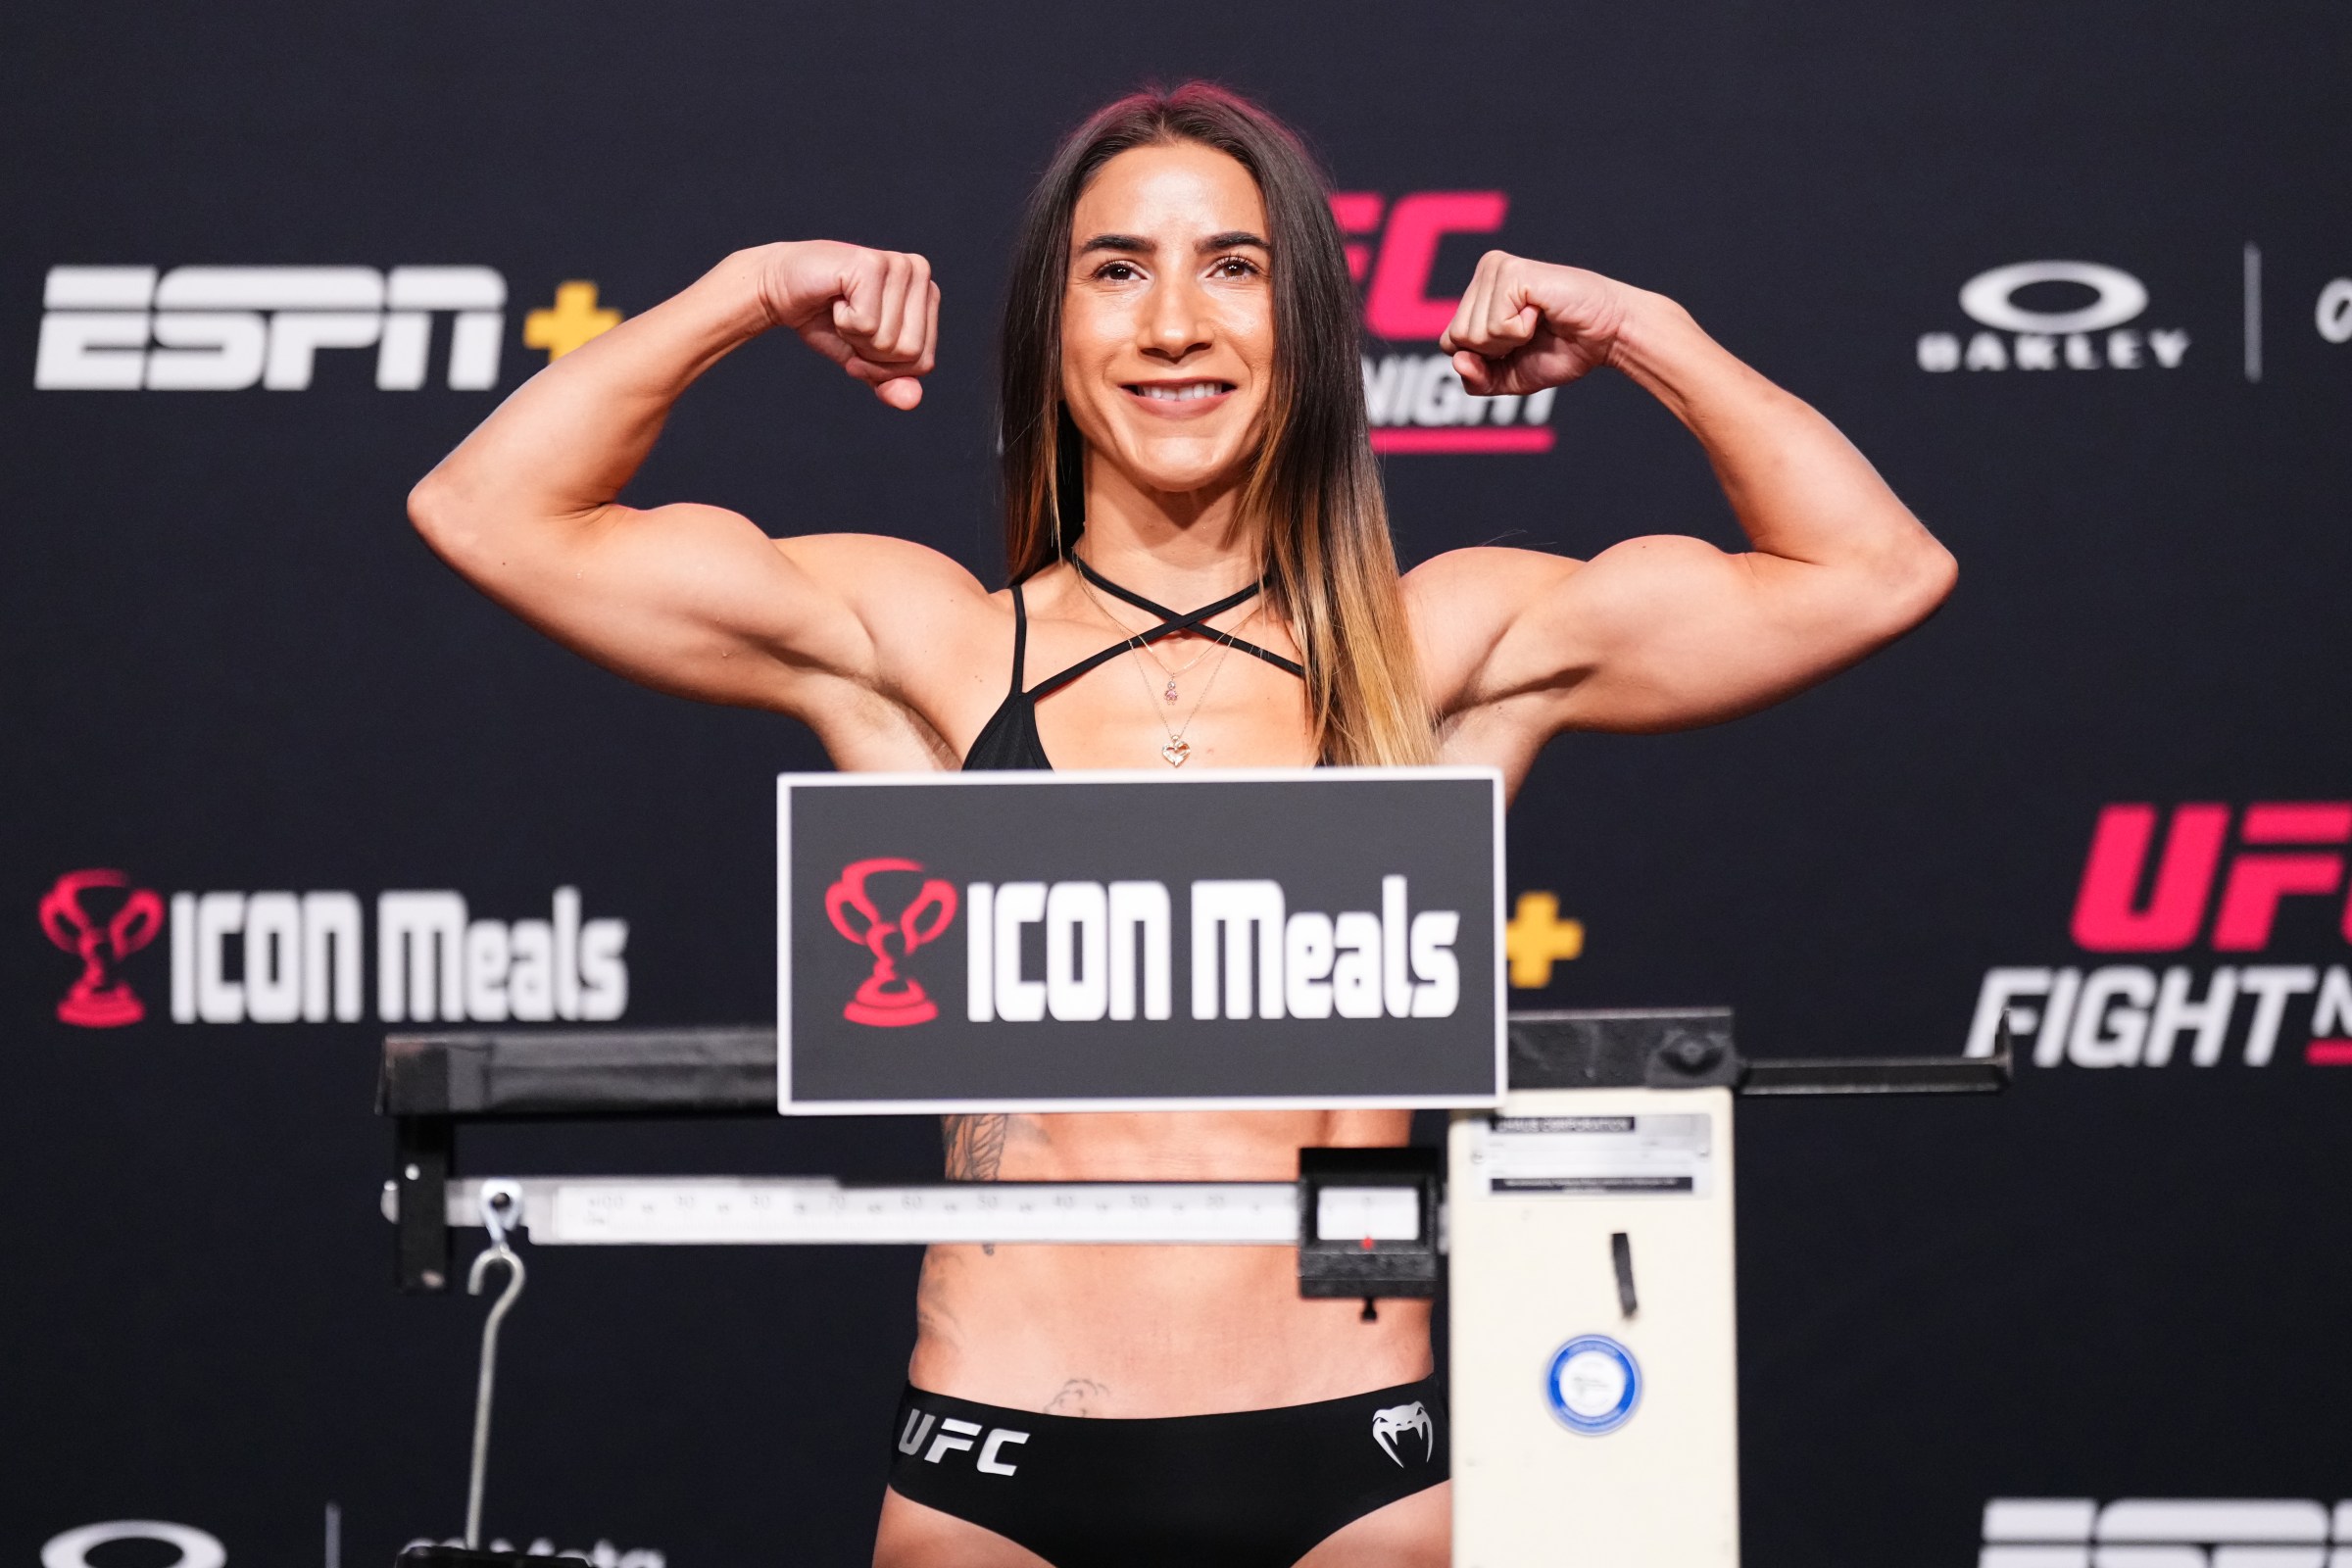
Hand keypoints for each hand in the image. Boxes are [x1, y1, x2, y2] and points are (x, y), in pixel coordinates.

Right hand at [753, 241, 938, 409]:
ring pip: (889, 340)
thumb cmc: (824, 320)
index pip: (923, 362)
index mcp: (927, 294)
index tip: (861, 340)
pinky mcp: (872, 264)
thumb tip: (911, 401)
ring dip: (854, 335)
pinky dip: (843, 321)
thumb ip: (890, 382)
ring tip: (842, 307)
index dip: (884, 368)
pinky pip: (867, 324)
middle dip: (870, 353)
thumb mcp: (862, 361)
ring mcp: (899, 265)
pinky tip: (835, 298)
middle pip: (911, 353)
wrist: (780, 289)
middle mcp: (920, 272)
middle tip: (849, 321)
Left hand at [1437, 253, 1633, 397]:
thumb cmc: (1562, 351)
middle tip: (1530, 333)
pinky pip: (1494, 325)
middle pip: (1456, 339)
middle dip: (1495, 351)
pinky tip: (1540, 312)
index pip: (1450, 342)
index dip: (1483, 360)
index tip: (1517, 345)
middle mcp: (1485, 273)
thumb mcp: (1509, 377)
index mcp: (1479, 293)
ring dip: (1509, 341)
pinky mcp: (1511, 272)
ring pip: (1471, 333)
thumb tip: (1458, 360)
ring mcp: (1496, 269)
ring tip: (1536, 321)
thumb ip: (1477, 379)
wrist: (1606, 337)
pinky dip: (1520, 331)